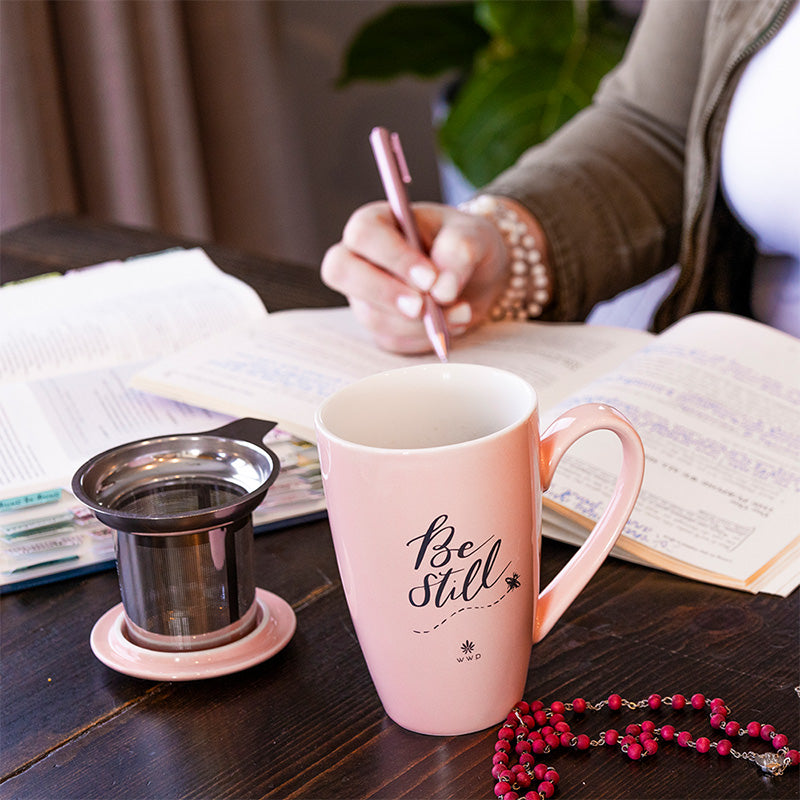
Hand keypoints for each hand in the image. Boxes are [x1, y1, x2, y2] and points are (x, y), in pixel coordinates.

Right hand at [321, 201, 508, 353]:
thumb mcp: (474, 236)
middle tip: (422, 308)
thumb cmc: (467, 244)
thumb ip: (460, 252)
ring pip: (371, 315)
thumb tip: (442, 290)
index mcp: (378, 222)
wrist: (476, 276)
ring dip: (417, 323)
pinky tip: (452, 324)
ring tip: (462, 311)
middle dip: (383, 293)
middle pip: (340, 271)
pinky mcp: (380, 326)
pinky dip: (424, 338)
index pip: (364, 234)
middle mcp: (361, 257)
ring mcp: (365, 295)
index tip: (429, 278)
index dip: (392, 257)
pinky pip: (390, 340)